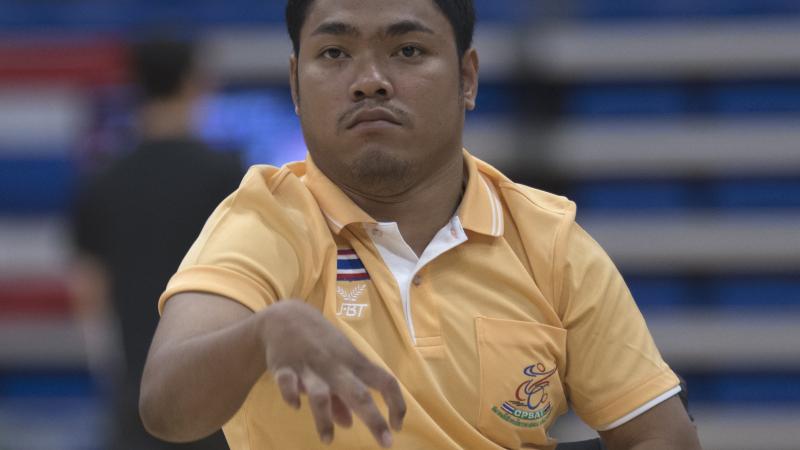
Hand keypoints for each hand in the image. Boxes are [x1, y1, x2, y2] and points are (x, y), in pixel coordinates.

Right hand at [260, 300, 405, 446]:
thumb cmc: (320, 344)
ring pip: (321, 395)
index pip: (385, 381)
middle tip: (385, 443)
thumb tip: (348, 424)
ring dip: (325, 418)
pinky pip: (288, 383)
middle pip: (359, 394)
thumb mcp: (337, 364)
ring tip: (328, 440)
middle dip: (373, 419)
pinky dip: (291, 395)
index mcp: (354, 363)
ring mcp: (310, 367)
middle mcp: (336, 366)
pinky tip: (295, 406)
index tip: (398, 426)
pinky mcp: (284, 367)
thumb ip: (342, 398)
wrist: (285, 316)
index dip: (397, 403)